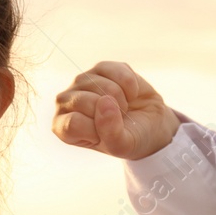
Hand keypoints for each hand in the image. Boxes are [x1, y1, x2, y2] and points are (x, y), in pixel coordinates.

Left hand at [52, 61, 179, 160]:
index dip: (98, 129)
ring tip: (123, 107)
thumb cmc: (131, 138)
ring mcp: (81, 83)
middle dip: (111, 112)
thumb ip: (111, 132)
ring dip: (121, 98)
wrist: (151, 122)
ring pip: (99, 85)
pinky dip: (129, 83)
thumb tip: (105, 101)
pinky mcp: (99, 68)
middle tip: (119, 119)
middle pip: (85, 101)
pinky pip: (113, 70)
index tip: (108, 133)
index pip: (73, 123)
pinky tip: (130, 93)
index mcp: (64, 127)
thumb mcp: (122, 146)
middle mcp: (66, 103)